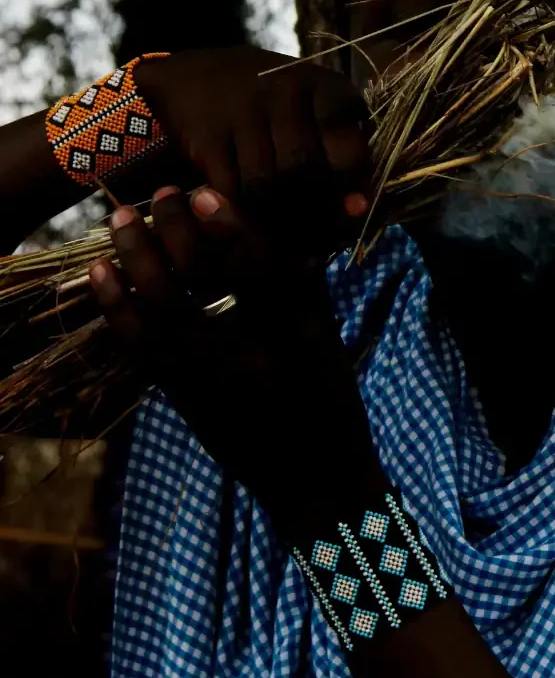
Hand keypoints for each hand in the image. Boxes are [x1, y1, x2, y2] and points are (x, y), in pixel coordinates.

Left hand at [89, 185, 381, 528]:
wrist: (314, 485)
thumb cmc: (330, 410)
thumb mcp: (329, 344)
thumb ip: (305, 288)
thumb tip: (282, 232)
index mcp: (297, 339)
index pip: (260, 270)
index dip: (231, 227)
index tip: (207, 191)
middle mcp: (250, 359)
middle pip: (201, 282)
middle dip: (175, 232)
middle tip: (164, 195)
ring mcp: (211, 383)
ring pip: (161, 310)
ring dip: (136, 260)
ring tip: (120, 221)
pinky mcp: (183, 399)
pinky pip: (141, 351)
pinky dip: (116, 309)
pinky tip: (101, 275)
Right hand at [132, 47, 370, 250]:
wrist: (197, 74)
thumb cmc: (273, 106)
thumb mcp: (316, 112)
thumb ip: (342, 153)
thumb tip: (360, 210)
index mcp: (327, 89)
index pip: (349, 153)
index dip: (350, 190)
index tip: (350, 210)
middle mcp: (288, 92)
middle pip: (307, 173)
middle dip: (311, 211)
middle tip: (311, 233)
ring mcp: (245, 111)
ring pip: (268, 185)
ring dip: (275, 218)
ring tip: (282, 232)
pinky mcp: (209, 134)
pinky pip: (233, 188)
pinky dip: (242, 213)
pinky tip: (250, 219)